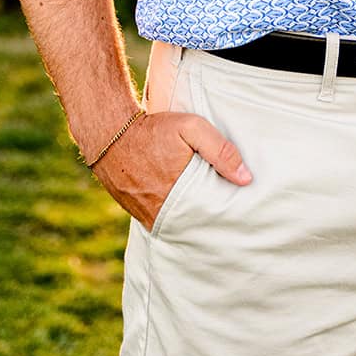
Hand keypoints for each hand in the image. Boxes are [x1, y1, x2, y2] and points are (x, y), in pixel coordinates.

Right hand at [94, 107, 252, 231]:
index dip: (225, 215)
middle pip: (196, 227)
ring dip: (192, 221)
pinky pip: (162, 222)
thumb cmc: (153, 130)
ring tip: (209, 214)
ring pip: (178, 227)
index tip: (240, 213)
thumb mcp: (191, 128)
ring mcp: (147, 217)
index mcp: (179, 197)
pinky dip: (175, 218)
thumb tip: (246, 178)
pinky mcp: (137, 214)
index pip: (211, 218)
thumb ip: (220, 150)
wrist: (109, 133)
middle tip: (229, 219)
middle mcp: (161, 214)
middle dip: (211, 222)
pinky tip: (186, 210)